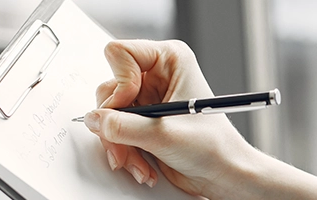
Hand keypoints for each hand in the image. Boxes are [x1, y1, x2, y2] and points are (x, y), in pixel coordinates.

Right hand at [84, 40, 316, 199]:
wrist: (223, 175)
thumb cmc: (213, 147)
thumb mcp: (164, 135)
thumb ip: (123, 126)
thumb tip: (93, 120)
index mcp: (169, 60)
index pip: (120, 54)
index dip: (120, 83)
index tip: (133, 106)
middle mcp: (156, 75)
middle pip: (109, 89)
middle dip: (116, 125)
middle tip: (127, 147)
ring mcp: (147, 99)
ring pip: (108, 114)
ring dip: (119, 144)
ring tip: (139, 164)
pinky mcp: (142, 121)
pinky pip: (114, 131)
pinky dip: (123, 151)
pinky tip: (142, 165)